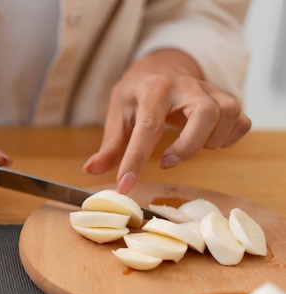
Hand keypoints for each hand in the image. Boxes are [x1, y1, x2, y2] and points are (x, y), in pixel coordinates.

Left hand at [82, 49, 251, 193]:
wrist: (162, 67)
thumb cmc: (138, 93)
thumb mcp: (118, 113)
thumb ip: (110, 145)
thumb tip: (91, 170)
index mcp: (153, 88)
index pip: (148, 126)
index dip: (136, 160)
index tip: (125, 185)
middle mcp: (186, 86)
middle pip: (205, 113)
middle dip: (188, 146)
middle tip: (166, 163)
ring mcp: (210, 91)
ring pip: (227, 115)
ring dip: (209, 141)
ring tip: (186, 148)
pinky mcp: (226, 100)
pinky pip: (241, 121)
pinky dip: (229, 138)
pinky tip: (208, 142)